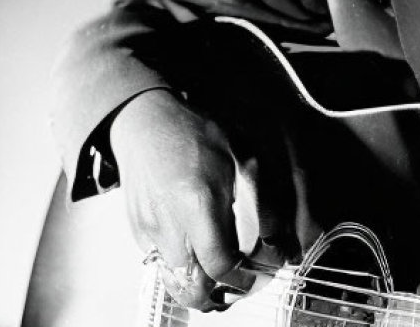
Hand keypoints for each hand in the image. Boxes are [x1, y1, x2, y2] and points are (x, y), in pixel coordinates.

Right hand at [109, 89, 254, 309]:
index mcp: (198, 203)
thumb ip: (264, 201)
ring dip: (197, 290)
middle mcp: (170, 225)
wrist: (145, 122)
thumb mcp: (243, 156)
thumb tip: (281, 241)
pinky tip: (198, 256)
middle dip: (218, 297)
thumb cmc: (195, 134)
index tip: (257, 274)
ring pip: (173, 283)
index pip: (220, 264)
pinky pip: (160, 265)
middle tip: (238, 287)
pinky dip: (180, 271)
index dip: (242, 278)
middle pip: (191, 288)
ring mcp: (150, 231)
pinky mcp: (139, 232)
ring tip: (220, 281)